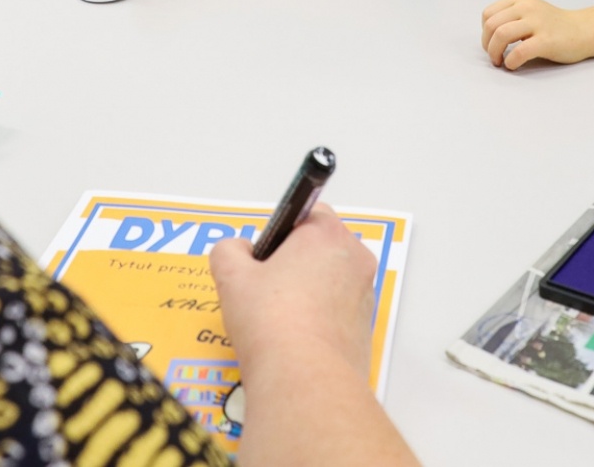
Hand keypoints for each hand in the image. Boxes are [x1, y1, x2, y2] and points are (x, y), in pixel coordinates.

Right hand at [210, 203, 376, 379]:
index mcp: (327, 234)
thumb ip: (229, 251)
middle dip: (294, 262)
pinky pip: (338, 311)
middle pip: (320, 247)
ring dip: (307, 291)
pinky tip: (294, 338)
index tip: (263, 258)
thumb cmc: (272, 322)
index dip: (280, 232)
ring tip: (276, 319)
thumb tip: (237, 250)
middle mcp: (355, 258)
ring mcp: (365, 295)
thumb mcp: (232, 277)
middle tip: (264, 289)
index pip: (306, 212)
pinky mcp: (365, 328)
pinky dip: (319, 318)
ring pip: (330, 280)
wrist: (305, 381)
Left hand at [481, 0, 589, 69]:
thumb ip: (510, 16)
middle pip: (492, 25)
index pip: (488, 14)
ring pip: (501, 35)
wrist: (583, 30)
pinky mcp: (546, 40)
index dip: (484, 32)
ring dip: (495, 53)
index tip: (491, 43)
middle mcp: (527, 8)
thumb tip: (488, 36)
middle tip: (494, 56)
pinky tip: (513, 65)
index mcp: (520, 0)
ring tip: (500, 61)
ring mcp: (537, 23)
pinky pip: (519, 51)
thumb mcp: (529, 10)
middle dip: (487, 44)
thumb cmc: (554, 25)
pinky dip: (511, 61)